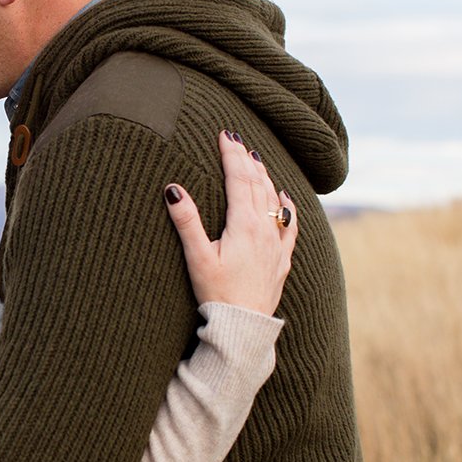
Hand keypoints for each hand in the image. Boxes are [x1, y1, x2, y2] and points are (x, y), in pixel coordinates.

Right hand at [164, 130, 298, 315]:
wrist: (244, 327)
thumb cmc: (217, 295)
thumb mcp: (197, 258)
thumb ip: (187, 221)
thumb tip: (173, 189)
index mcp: (243, 226)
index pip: (238, 179)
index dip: (230, 154)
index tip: (224, 134)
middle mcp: (264, 230)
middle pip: (257, 184)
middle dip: (245, 159)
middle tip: (235, 138)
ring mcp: (276, 244)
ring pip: (273, 200)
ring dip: (264, 176)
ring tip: (255, 158)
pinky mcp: (282, 259)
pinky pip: (289, 225)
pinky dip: (286, 206)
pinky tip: (284, 197)